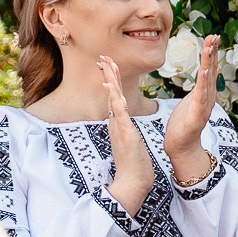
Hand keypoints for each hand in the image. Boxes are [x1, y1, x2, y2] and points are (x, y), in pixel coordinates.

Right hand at [99, 57, 153, 213]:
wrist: (134, 180)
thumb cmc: (134, 162)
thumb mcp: (128, 140)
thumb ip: (123, 128)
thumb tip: (121, 120)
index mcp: (118, 122)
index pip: (114, 96)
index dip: (111, 80)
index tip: (109, 64)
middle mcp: (116, 122)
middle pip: (111, 93)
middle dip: (108, 74)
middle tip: (103, 56)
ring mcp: (119, 127)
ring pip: (113, 99)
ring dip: (110, 81)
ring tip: (106, 64)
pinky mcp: (124, 133)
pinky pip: (119, 113)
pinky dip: (114, 99)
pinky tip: (111, 88)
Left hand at [164, 34, 220, 186]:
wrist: (182, 148)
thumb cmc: (183, 127)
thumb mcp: (189, 103)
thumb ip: (196, 91)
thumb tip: (201, 79)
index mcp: (203, 94)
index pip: (208, 70)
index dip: (211, 54)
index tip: (212, 38)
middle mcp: (207, 98)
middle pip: (211, 71)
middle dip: (213, 53)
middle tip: (214, 36)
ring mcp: (203, 106)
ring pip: (207, 80)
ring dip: (209, 62)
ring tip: (210, 47)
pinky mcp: (197, 115)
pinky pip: (201, 96)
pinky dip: (204, 83)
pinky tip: (205, 71)